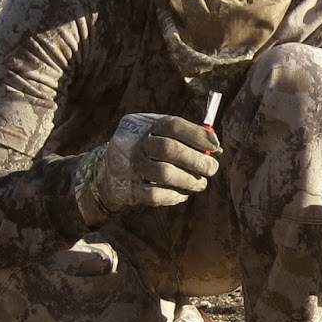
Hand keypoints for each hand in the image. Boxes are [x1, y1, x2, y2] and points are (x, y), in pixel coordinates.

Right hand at [74, 112, 219, 220]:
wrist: (106, 173)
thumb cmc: (143, 150)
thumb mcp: (156, 134)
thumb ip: (183, 137)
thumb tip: (216, 149)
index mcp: (143, 125)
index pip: (173, 125)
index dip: (197, 134)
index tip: (215, 145)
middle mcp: (133, 143)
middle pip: (170, 149)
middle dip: (197, 160)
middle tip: (212, 168)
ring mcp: (129, 167)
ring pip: (165, 174)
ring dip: (189, 180)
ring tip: (200, 184)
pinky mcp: (128, 189)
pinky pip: (155, 195)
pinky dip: (174, 196)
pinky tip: (182, 194)